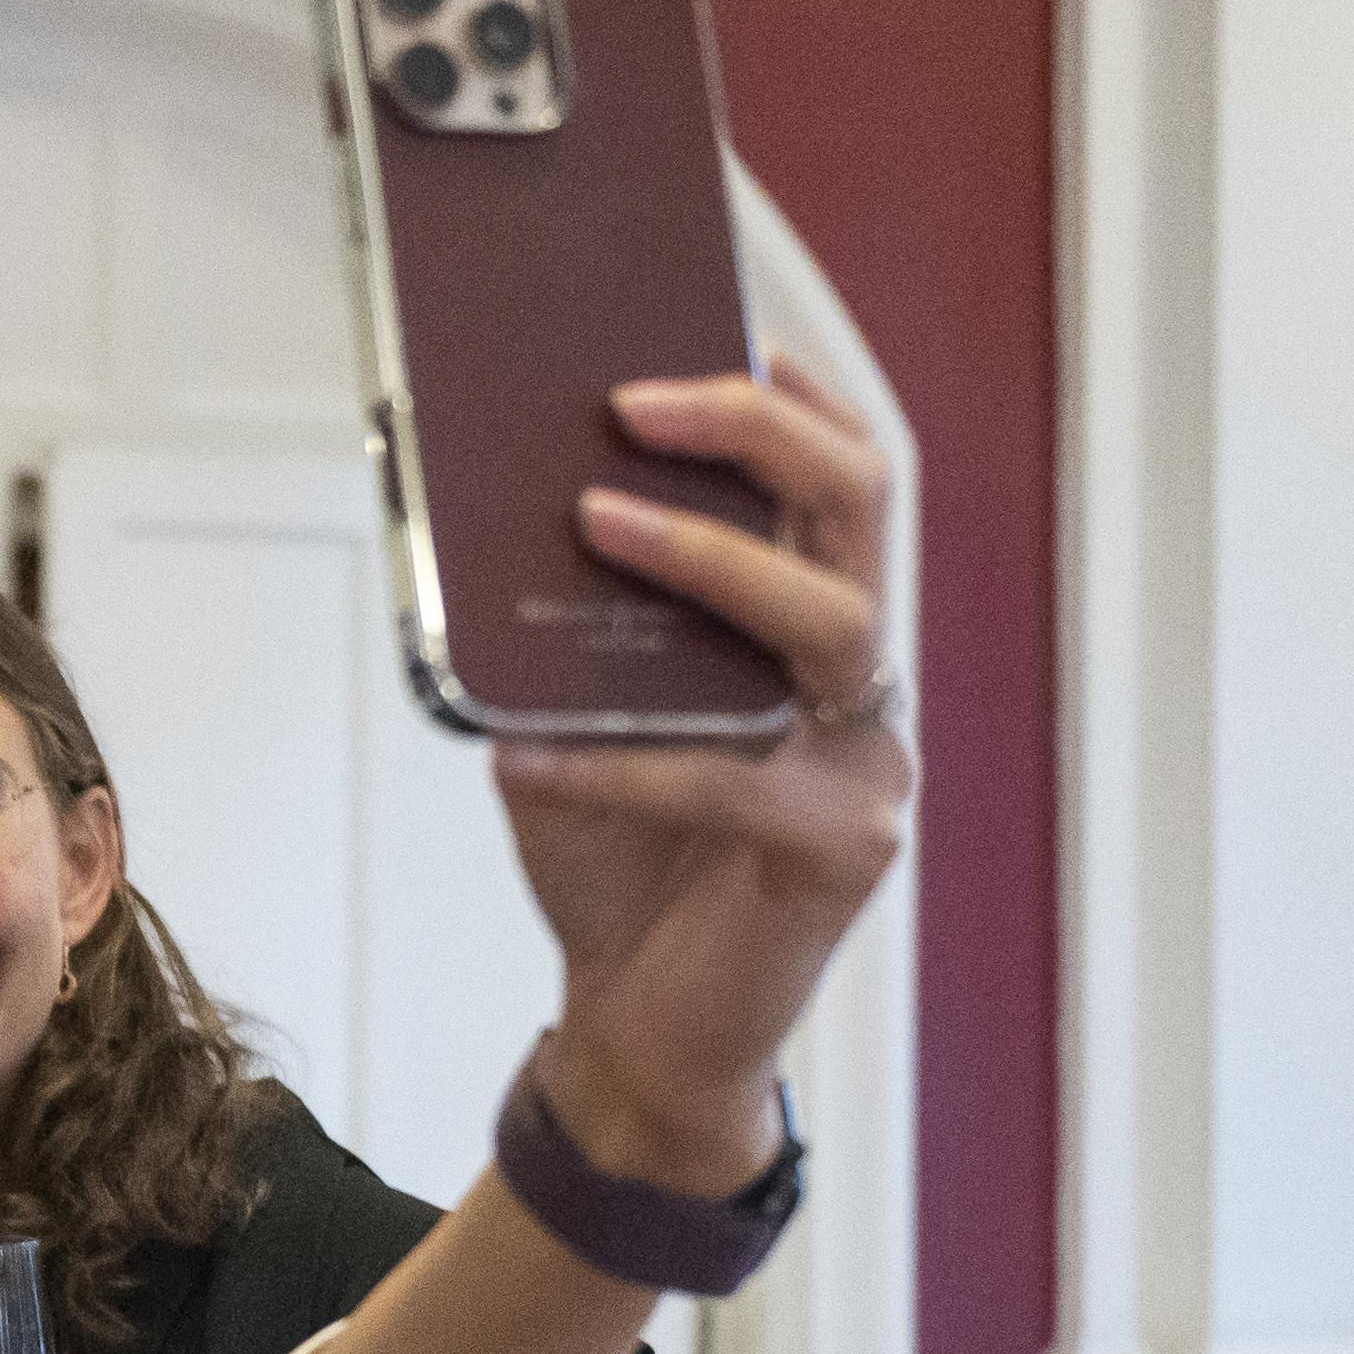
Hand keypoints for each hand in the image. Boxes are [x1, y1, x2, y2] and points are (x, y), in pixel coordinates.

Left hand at [493, 367, 917, 1185]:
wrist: (635, 1026)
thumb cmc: (617, 860)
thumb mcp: (570, 720)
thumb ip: (560, 639)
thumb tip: (488, 522)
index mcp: (805, 629)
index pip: (838, 480)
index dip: (795, 396)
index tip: (719, 326)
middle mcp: (856, 680)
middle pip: (860, 508)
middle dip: (757, 433)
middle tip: (636, 401)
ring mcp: (865, 761)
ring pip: (831, 622)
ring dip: (707, 559)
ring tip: (594, 520)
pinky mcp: (843, 847)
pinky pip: (732, 775)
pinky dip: (621, 758)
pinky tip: (530, 756)